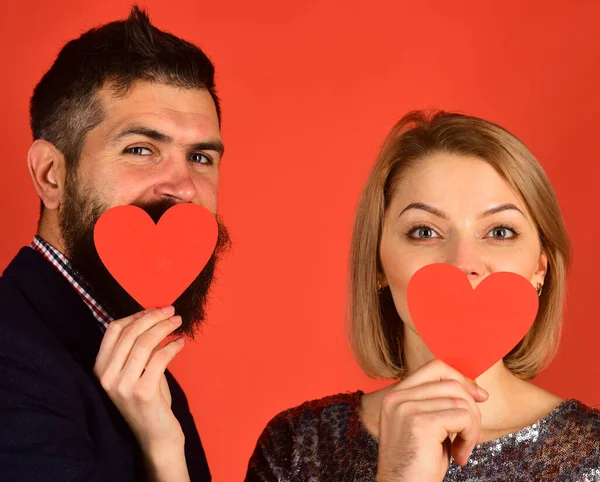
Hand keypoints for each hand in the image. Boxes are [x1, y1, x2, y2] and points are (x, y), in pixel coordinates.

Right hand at [94, 307, 189, 480]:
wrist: (155, 435)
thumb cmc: (148, 399)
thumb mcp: (138, 370)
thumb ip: (139, 348)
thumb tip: (154, 317)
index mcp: (101, 368)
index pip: (113, 329)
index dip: (136, 315)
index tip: (156, 309)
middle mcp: (107, 376)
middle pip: (130, 332)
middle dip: (153, 316)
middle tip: (172, 310)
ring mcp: (123, 385)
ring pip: (145, 342)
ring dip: (165, 327)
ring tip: (179, 322)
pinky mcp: (142, 392)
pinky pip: (160, 358)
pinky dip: (173, 345)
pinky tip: (182, 342)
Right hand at [375, 359, 487, 481]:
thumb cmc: (416, 468)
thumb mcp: (423, 428)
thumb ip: (437, 405)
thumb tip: (474, 390)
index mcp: (395, 396)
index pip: (434, 368)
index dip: (460, 378)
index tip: (479, 397)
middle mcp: (397, 398)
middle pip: (451, 382)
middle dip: (471, 408)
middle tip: (471, 436)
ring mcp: (407, 408)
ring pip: (460, 401)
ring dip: (471, 428)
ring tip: (462, 450)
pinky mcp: (420, 423)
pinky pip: (463, 417)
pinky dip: (470, 437)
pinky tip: (460, 456)